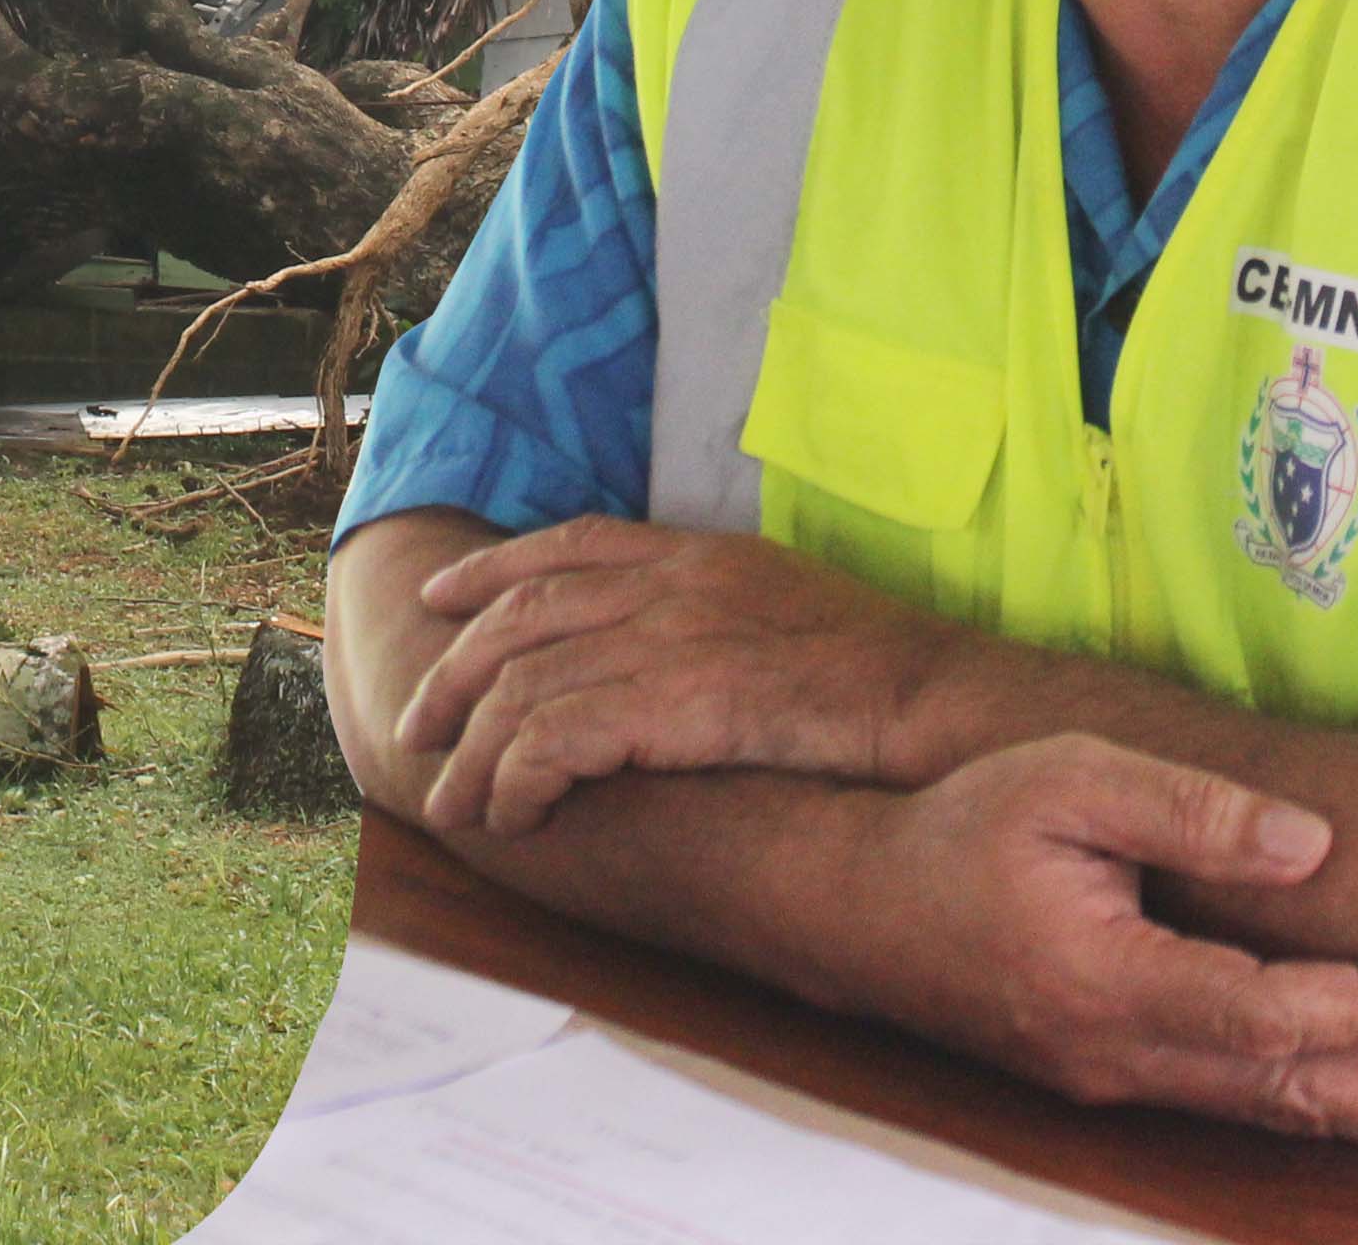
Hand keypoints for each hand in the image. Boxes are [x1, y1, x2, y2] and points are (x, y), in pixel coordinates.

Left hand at [399, 515, 965, 829]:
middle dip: (456, 671)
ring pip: (528, 685)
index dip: (491, 567)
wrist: (939, 700)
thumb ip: (717, 606)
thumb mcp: (788, 604)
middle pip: (523, 615)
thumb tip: (673, 638)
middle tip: (418, 724)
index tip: (439, 596)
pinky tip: (514, 813)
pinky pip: (561, 737)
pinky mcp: (676, 702)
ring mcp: (671, 638)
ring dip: (477, 750)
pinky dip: (521, 777)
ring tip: (452, 803)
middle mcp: (672, 584)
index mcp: (698, 553)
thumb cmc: (882, 670)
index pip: (568, 544)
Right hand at [842, 732, 1357, 1144]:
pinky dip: (1326, 1103)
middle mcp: (1117, 1056)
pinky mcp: (1114, 1082)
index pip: (1265, 1014)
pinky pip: (1239, 1107)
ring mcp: (1115, 1082)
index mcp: (1106, 979)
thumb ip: (1188, 808)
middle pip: (1289, 1093)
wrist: (851, 905)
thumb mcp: (1065, 780)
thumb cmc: (958, 824)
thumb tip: (1313, 847)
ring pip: (1272, 1114)